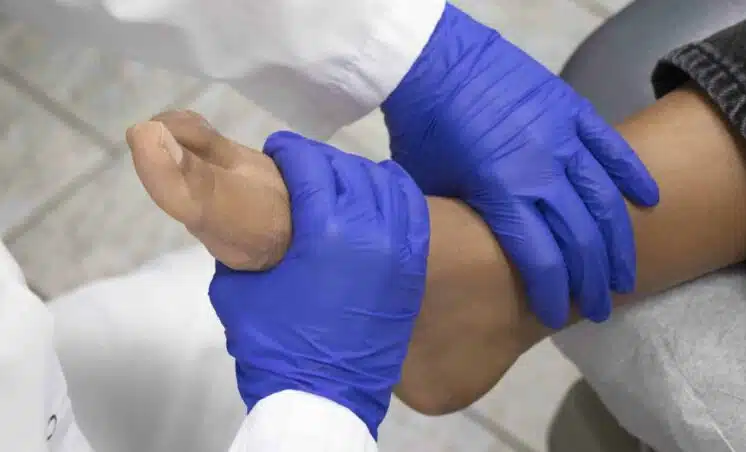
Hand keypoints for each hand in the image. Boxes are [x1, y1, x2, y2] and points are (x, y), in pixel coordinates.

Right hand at [208, 132, 429, 437]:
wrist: (322, 397)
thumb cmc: (274, 345)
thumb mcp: (239, 289)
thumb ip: (242, 245)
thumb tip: (243, 221)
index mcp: (326, 231)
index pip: (312, 167)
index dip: (292, 151)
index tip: (278, 150)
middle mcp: (371, 231)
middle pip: (348, 170)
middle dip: (319, 162)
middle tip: (300, 167)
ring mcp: (399, 249)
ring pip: (383, 185)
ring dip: (356, 174)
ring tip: (335, 178)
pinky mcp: (413, 268)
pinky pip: (412, 211)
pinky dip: (395, 192)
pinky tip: (378, 189)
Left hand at [382, 5, 658, 328]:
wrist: (432, 61)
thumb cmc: (423, 130)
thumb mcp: (432, 189)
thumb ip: (465, 224)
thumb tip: (479, 256)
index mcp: (503, 193)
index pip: (541, 259)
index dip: (551, 294)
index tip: (554, 316)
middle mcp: (544, 170)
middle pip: (581, 238)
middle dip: (591, 282)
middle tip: (599, 308)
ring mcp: (565, 137)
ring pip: (605, 200)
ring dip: (619, 243)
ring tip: (625, 275)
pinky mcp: (573, 109)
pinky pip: (613, 147)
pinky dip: (633, 175)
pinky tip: (650, 201)